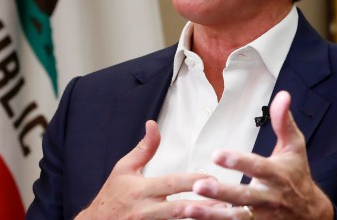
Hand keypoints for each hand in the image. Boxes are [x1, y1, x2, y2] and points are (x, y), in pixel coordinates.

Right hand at [77, 120, 216, 219]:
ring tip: (222, 214)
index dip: (193, 181)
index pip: (171, 183)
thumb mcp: (123, 169)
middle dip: (203, 205)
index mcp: (140, 190)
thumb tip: (153, 125)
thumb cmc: (111, 197)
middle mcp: (145, 210)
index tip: (213, 178)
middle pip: (178, 208)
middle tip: (225, 201)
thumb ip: (144, 149)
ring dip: (199, 218)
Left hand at [184, 91, 333, 219]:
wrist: (310, 213)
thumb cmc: (297, 174)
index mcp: (277, 174)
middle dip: (222, 192)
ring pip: (236, 217)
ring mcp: (262, 215)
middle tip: (199, 185)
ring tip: (190, 208)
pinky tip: (194, 217)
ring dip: (213, 214)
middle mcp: (269, 197)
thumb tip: (282, 95)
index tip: (218, 154)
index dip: (239, 161)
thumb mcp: (295, 146)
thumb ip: (284, 122)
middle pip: (244, 196)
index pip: (258, 167)